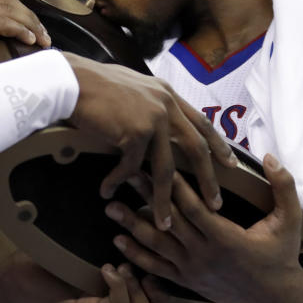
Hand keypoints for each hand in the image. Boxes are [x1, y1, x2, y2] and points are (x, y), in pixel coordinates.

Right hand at [0, 0, 50, 88]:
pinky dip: (19, 29)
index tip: (31, 21)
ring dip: (27, 23)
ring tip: (39, 39)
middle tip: (41, 32)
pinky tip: (28, 40)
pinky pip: (0, 22)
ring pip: (3, 8)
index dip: (15, 2)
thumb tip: (18, 13)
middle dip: (25, 12)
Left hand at [0, 256, 195, 302]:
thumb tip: (140, 218)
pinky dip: (119, 287)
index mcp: (119, 300)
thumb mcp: (90, 250)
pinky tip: (109, 269)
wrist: (18, 276)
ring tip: (126, 268)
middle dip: (162, 300)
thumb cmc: (52, 261)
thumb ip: (117, 247)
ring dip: (139, 291)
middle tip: (151, 275)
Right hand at [61, 52, 237, 230]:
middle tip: (216, 203)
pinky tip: (107, 190)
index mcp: (167, 94)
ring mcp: (152, 118)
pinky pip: (130, 166)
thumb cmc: (94, 84)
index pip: (201, 122)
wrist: (72, 80)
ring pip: (165, 168)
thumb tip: (154, 118)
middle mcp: (165, 104)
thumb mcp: (133, 88)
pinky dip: (117, 180)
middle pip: (196, 147)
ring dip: (163, 198)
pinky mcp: (134, 131)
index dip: (217, 145)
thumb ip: (149, 103)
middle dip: (207, 179)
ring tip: (164, 222)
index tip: (230, 164)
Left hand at [105, 154, 302, 302]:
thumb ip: (283, 187)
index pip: (193, 206)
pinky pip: (157, 269)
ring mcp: (193, 270)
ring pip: (157, 245)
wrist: (277, 299)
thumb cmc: (282, 256)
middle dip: (146, 196)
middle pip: (169, 220)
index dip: (173, 185)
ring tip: (111, 207)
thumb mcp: (290, 220)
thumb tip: (271, 157)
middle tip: (125, 174)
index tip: (156, 163)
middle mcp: (204, 254)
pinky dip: (137, 256)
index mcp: (226, 238)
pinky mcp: (187, 282)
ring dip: (132, 225)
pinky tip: (119, 243)